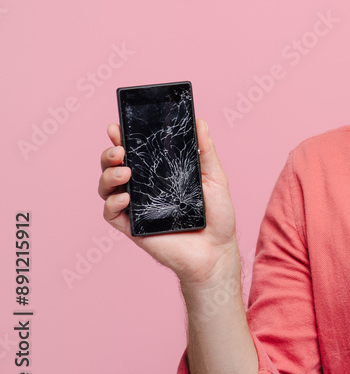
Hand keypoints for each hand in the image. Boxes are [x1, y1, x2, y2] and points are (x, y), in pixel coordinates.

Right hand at [98, 118, 239, 285]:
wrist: (217, 250)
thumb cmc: (217, 215)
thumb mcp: (214, 178)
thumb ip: (205, 151)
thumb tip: (200, 122)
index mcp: (159, 174)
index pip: (136, 152)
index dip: (123, 139)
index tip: (117, 126)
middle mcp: (143, 189)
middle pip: (114, 167)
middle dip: (109, 154)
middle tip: (120, 149)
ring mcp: (136, 208)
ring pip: (107, 187)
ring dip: (109, 175)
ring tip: (125, 171)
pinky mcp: (132, 228)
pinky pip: (111, 214)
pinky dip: (113, 202)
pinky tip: (126, 197)